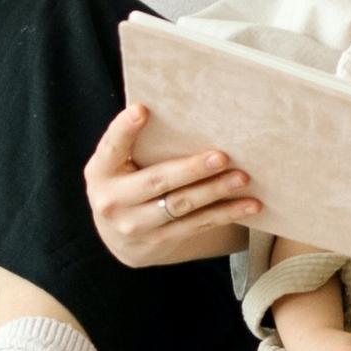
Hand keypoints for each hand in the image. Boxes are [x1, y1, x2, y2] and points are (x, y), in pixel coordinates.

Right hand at [84, 103, 261, 266]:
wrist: (118, 236)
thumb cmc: (125, 182)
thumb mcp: (117, 164)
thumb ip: (135, 143)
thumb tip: (178, 109)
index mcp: (100, 171)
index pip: (112, 146)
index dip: (125, 129)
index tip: (142, 109)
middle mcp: (112, 201)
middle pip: (157, 181)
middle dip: (192, 169)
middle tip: (222, 156)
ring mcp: (136, 225)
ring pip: (182, 206)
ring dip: (215, 191)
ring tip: (242, 178)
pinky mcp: (159, 241)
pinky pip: (197, 225)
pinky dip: (225, 213)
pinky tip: (249, 204)